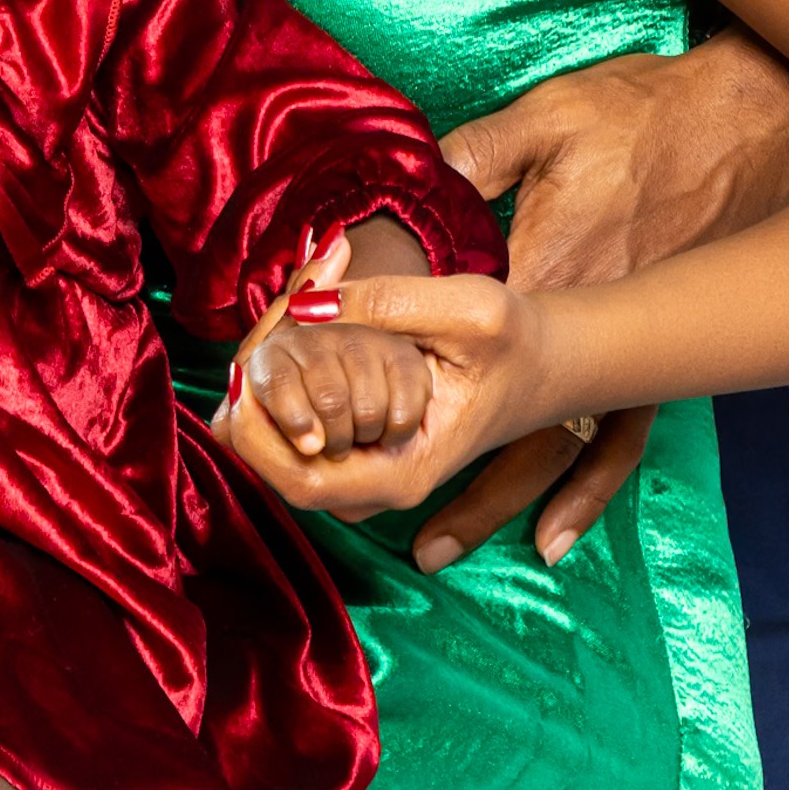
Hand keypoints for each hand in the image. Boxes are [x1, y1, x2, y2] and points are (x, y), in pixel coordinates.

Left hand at [220, 269, 561, 527]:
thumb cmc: (514, 340)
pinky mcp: (368, 449)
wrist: (548, 363)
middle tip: (247, 342)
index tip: (240, 368)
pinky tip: (290, 344)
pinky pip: (305, 436)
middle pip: (279, 470)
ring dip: (265, 397)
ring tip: (270, 332)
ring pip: (287, 454)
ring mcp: (372, 472)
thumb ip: (386, 303)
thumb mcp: (465, 306)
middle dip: (249, 406)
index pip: (298, 479)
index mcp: (404, 470)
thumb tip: (305, 307)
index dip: (255, 431)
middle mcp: (381, 486)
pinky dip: (286, 394)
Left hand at [421, 30, 788, 567]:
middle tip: (393, 527)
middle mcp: (581, 327)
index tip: (352, 405)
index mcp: (544, 269)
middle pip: (503, 422)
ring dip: (499, 500)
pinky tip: (558, 534)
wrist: (751, 123)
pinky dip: (589, 491)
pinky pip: (622, 441)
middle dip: (444, 478)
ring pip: (552, 447)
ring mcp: (624, 348)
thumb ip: (476, 156)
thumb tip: (415, 179)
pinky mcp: (656, 352)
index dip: (399, 369)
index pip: (453, 336)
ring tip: (445, 547)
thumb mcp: (547, 119)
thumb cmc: (646, 115)